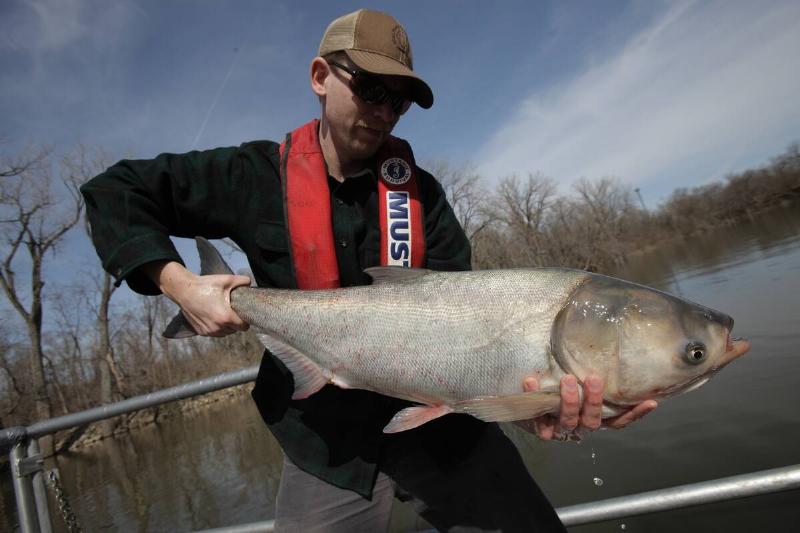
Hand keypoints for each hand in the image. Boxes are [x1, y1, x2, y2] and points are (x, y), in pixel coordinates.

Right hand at [146, 261, 250, 336]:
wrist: (183, 290)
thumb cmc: (205, 285)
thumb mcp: (226, 280)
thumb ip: (242, 281)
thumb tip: (249, 283)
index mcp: (225, 317)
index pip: (244, 326)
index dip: (245, 319)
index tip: (241, 312)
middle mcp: (217, 328)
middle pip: (235, 330)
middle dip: (235, 322)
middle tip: (231, 310)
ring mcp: (208, 331)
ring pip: (225, 333)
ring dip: (226, 326)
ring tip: (222, 313)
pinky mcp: (201, 332)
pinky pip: (215, 333)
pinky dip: (217, 327)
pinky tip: (214, 316)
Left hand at [515, 374, 656, 440]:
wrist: (524, 406)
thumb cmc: (556, 389)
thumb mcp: (576, 382)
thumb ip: (589, 374)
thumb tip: (606, 345)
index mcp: (593, 418)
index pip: (618, 421)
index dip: (634, 414)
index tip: (651, 401)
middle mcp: (580, 427)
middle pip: (593, 420)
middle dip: (594, 400)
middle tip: (593, 379)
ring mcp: (560, 430)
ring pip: (569, 421)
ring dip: (570, 401)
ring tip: (567, 380)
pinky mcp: (539, 430)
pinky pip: (539, 419)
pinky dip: (535, 396)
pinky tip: (531, 381)